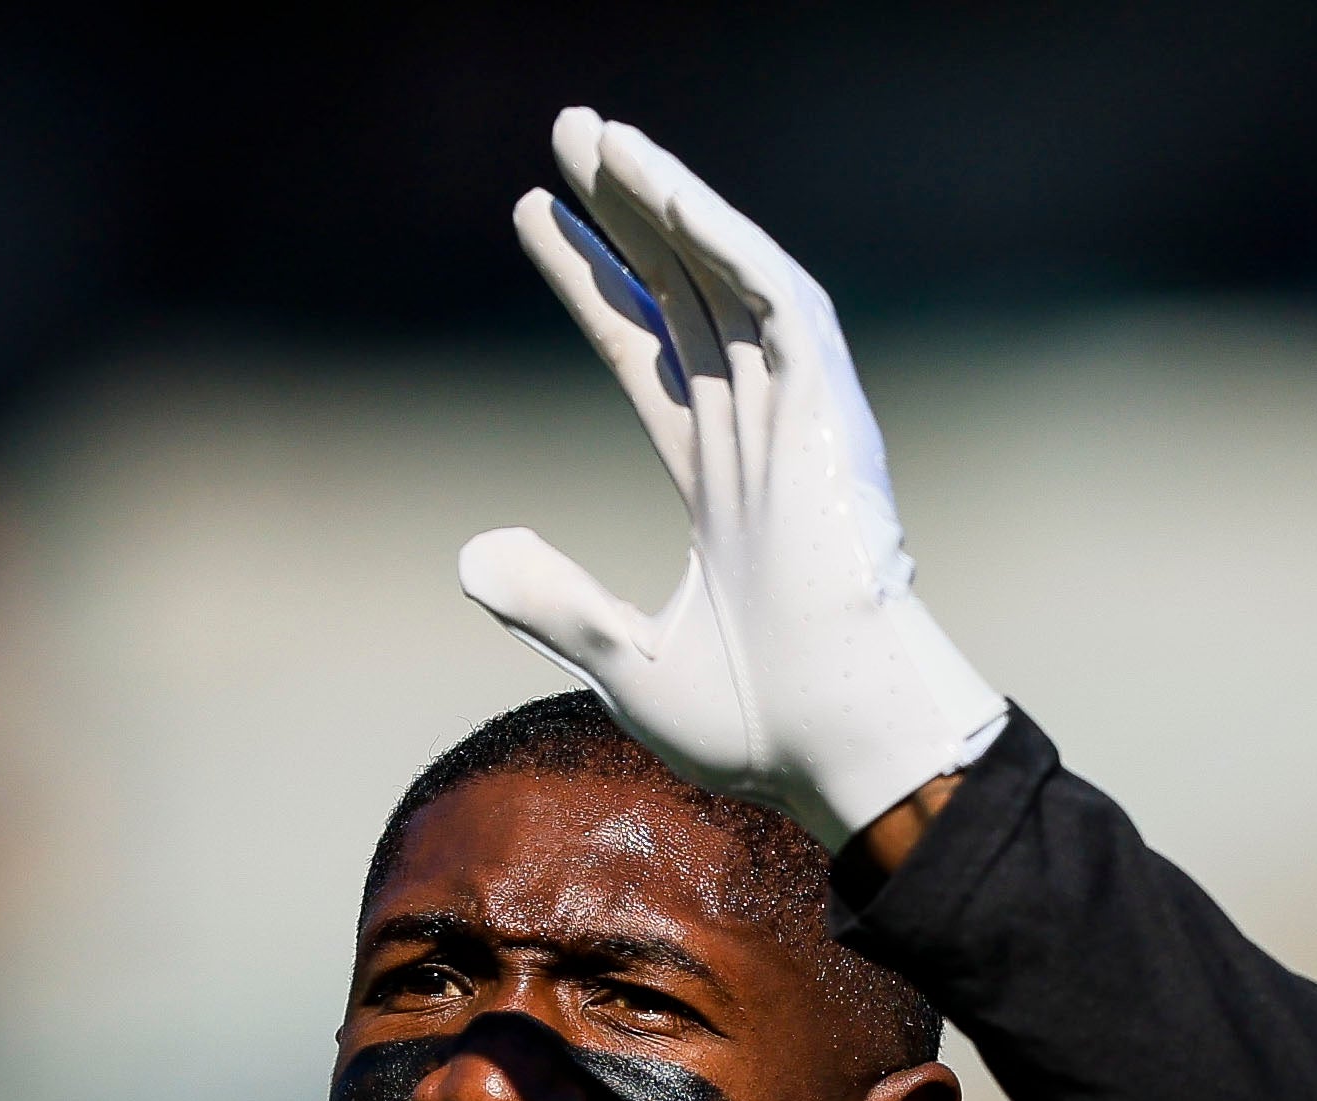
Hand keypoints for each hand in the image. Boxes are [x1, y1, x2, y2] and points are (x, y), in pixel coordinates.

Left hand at [458, 110, 1006, 853]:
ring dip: (669, 202)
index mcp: (724, 490)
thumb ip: (554, 603)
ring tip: (599, 135)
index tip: (537, 216)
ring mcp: (801, 424)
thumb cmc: (764, 728)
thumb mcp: (626, 664)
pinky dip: (725, 242)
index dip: (595, 284)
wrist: (846, 751)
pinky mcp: (832, 419)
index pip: (648, 354)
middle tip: (569, 133)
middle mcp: (762, 440)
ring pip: (728, 280)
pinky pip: (778, 304)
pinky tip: (664, 191)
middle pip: (686, 294)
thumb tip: (470, 552)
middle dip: (630, 213)